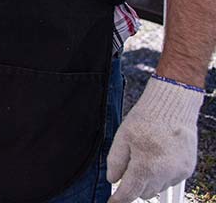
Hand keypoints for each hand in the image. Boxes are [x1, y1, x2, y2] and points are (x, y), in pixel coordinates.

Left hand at [107, 76, 203, 201]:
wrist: (173, 107)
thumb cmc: (146, 119)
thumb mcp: (122, 138)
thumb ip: (115, 162)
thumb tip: (112, 180)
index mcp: (145, 166)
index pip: (129, 193)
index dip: (118, 199)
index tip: (112, 202)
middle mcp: (164, 173)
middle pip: (144, 193)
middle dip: (134, 186)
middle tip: (130, 168)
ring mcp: (178, 172)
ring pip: (158, 188)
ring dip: (149, 180)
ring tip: (146, 157)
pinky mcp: (187, 168)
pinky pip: (170, 180)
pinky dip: (162, 174)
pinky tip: (159, 157)